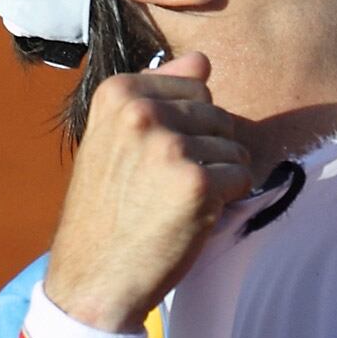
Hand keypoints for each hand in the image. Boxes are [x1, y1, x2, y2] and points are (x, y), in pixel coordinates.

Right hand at [42, 51, 252, 331]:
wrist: (94, 278)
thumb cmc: (108, 210)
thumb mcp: (115, 139)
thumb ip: (157, 94)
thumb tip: (202, 59)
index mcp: (118, 92)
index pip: (195, 85)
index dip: (187, 126)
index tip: (152, 158)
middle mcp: (142, 112)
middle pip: (218, 113)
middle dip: (206, 150)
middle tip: (164, 187)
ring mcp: (170, 146)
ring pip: (233, 145)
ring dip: (218, 176)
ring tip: (174, 202)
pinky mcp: (197, 182)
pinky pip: (242, 176)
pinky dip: (227, 199)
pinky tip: (191, 216)